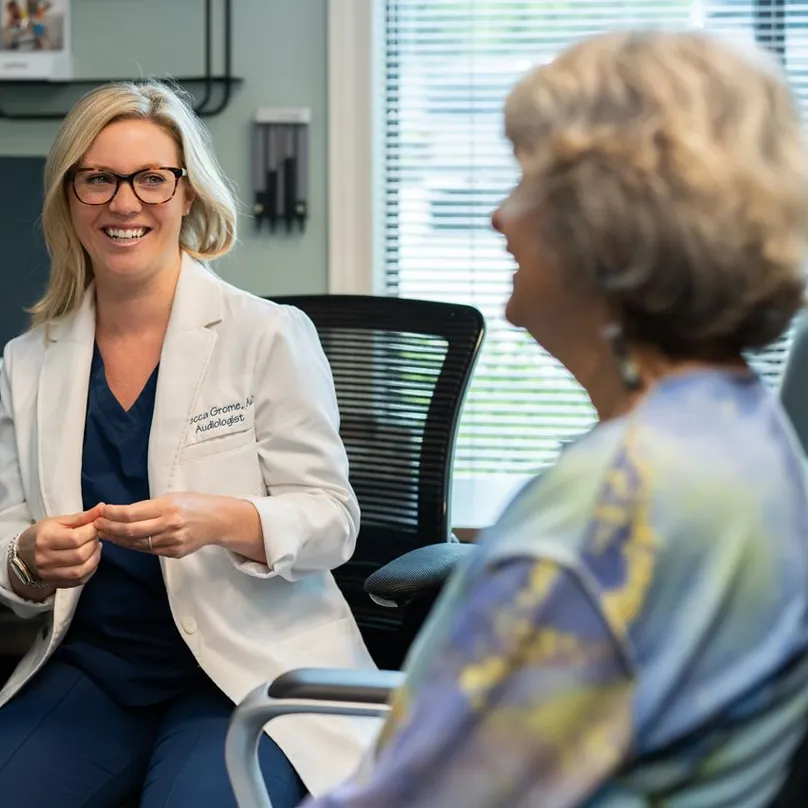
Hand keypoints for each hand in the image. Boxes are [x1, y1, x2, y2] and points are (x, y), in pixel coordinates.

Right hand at [17, 505, 103, 587]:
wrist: (25, 554)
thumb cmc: (44, 533)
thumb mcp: (59, 521)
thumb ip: (82, 516)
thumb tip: (102, 508)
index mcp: (45, 539)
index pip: (76, 538)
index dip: (92, 531)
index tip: (95, 526)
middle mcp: (45, 559)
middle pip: (80, 555)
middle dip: (94, 543)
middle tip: (95, 536)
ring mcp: (50, 573)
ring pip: (81, 570)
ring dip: (95, 557)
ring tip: (95, 547)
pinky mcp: (56, 583)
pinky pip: (80, 580)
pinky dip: (91, 569)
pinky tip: (91, 559)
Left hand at [94, 493, 227, 558]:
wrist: (218, 520)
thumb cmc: (193, 504)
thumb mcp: (172, 497)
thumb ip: (149, 506)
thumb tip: (122, 512)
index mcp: (167, 507)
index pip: (132, 513)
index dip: (112, 513)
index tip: (100, 510)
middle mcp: (169, 525)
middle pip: (130, 531)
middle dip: (109, 528)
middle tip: (96, 525)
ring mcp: (172, 541)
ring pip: (137, 543)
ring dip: (118, 539)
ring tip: (105, 533)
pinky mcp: (174, 552)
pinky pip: (148, 550)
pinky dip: (133, 546)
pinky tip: (123, 541)